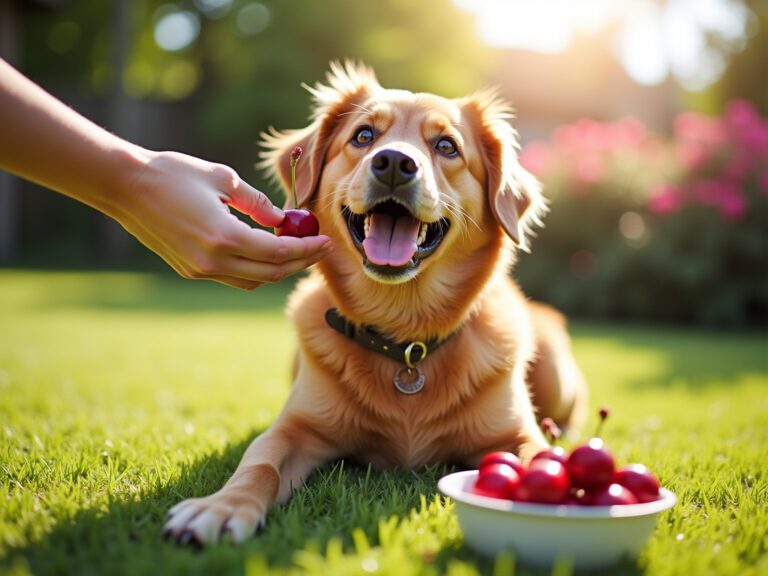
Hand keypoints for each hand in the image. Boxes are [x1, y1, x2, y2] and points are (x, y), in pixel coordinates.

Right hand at [113, 150, 332, 289]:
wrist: (124, 187)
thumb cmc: (174, 173)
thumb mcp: (223, 178)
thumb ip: (257, 203)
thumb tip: (282, 220)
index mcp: (223, 237)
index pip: (278, 253)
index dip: (307, 250)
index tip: (327, 242)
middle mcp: (212, 261)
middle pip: (270, 273)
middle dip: (300, 263)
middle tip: (320, 250)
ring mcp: (199, 270)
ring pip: (252, 280)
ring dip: (278, 269)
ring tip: (297, 250)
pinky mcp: (190, 270)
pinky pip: (233, 277)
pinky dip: (255, 268)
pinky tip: (265, 251)